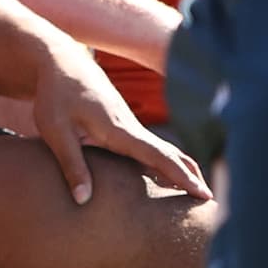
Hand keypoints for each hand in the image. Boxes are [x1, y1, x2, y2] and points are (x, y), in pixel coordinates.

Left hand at [16, 47, 211, 206]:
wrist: (60, 63)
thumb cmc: (55, 96)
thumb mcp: (55, 131)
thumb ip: (71, 165)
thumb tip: (83, 201)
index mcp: (119, 129)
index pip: (158, 156)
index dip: (181, 176)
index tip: (203, 193)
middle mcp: (131, 128)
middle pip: (170, 154)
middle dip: (191, 177)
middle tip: (212, 204)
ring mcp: (130, 126)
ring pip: (163, 150)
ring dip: (182, 170)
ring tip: (199, 194)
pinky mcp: (123, 126)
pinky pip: (152, 148)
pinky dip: (168, 162)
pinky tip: (171, 178)